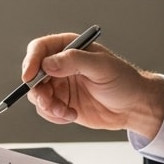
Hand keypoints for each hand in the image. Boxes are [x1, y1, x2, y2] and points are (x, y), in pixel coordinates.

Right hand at [21, 33, 163, 137]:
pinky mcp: (62, 103)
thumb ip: (74, 61)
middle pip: (33, 74)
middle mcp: (61, 65)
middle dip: (38, 90)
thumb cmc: (124, 81)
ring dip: (47, 106)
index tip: (29, 77)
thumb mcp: (102, 67)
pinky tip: (71, 115)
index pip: (40, 49)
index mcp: (69, 48)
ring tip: (65, 111)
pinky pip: (46, 110)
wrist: (134, 107)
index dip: (31, 61)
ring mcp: (60, 85)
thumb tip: (48, 63)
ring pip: (37, 94)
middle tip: (49, 101)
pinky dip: (54, 116)